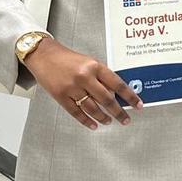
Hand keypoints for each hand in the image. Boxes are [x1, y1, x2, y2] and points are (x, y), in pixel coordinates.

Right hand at [23, 37, 143, 129]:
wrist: (43, 55)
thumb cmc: (67, 58)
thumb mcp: (89, 62)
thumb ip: (102, 77)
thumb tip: (116, 94)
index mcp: (94, 66)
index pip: (118, 84)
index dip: (130, 96)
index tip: (138, 105)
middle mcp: (84, 77)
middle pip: (107, 99)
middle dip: (118, 112)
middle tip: (125, 119)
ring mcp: (72, 88)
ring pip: (92, 108)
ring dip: (103, 117)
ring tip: (109, 121)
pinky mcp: (60, 96)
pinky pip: (76, 113)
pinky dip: (86, 120)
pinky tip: (94, 124)